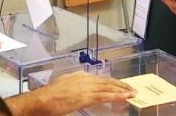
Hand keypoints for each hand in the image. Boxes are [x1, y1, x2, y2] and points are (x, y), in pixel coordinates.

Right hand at [9, 72, 133, 114]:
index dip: (111, 82)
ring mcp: (87, 87)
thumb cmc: (48, 96)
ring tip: (132, 93)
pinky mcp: (87, 97)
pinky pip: (106, 96)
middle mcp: (85, 79)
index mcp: (80, 76)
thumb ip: (72, 83)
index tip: (119, 84)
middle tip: (131, 88)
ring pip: (109, 88)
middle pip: (107, 81)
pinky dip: (117, 96)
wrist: (43, 99)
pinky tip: (125, 97)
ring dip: (122, 90)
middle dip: (120, 84)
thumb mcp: (63, 84)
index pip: (100, 78)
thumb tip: (77, 87)